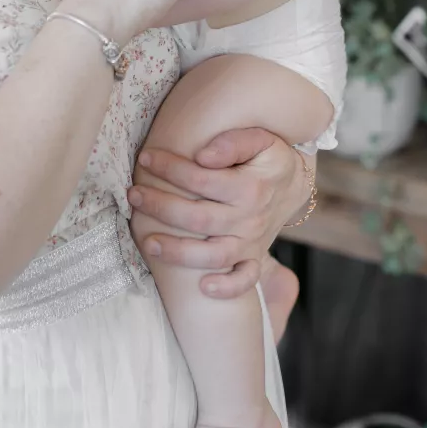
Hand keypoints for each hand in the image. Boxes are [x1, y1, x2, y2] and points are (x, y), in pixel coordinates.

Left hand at [127, 129, 308, 298]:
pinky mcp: (253, 259)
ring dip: (178, 252)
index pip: (202, 179)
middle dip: (161, 207)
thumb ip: (235, 142)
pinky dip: (227, 288)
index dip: (170, 168)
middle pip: (199, 219)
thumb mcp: (261, 139)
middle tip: (134, 195)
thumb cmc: (269, 158)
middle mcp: (250, 219)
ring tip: (148, 242)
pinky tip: (202, 287)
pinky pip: (244, 280)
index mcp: (251, 187)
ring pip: (214, 255)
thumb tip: (204, 155)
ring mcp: (251, 242)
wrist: (293, 184)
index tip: (146, 157)